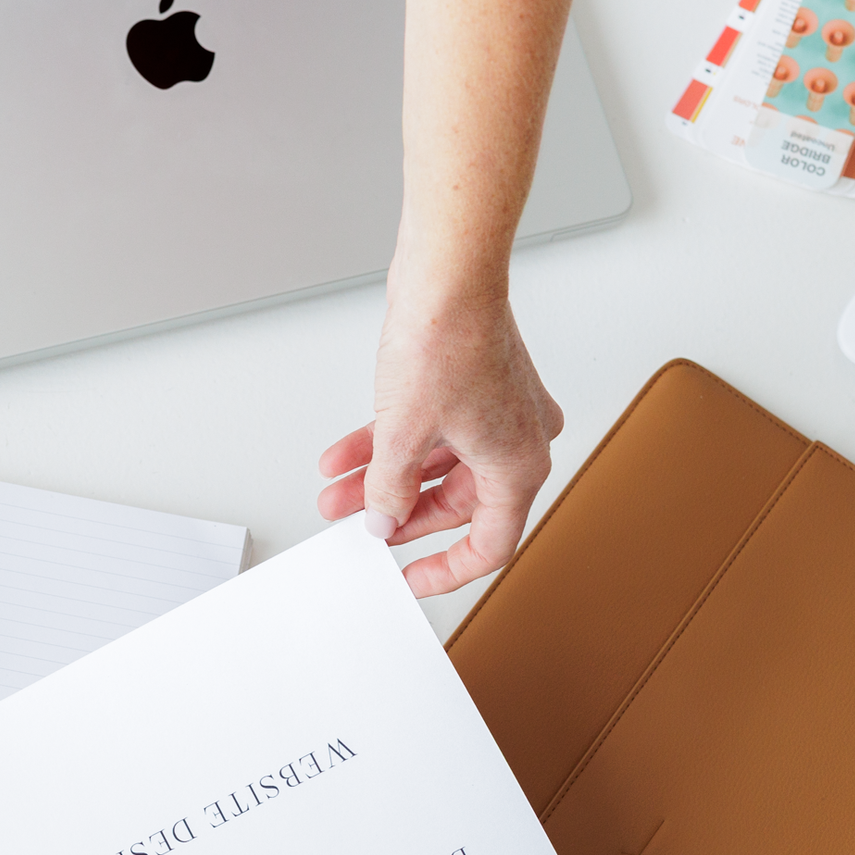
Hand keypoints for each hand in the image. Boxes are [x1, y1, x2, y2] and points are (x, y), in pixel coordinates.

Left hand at [317, 278, 562, 597]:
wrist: (447, 274)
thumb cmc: (448, 339)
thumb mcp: (404, 433)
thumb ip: (390, 490)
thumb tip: (383, 520)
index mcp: (519, 465)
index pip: (489, 544)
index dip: (446, 571)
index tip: (411, 580)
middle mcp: (517, 441)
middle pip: (453, 504)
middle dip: (394, 514)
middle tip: (355, 528)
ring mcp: (496, 414)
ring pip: (433, 467)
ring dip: (382, 480)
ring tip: (335, 493)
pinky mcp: (472, 390)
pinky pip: (429, 434)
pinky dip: (389, 445)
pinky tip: (344, 457)